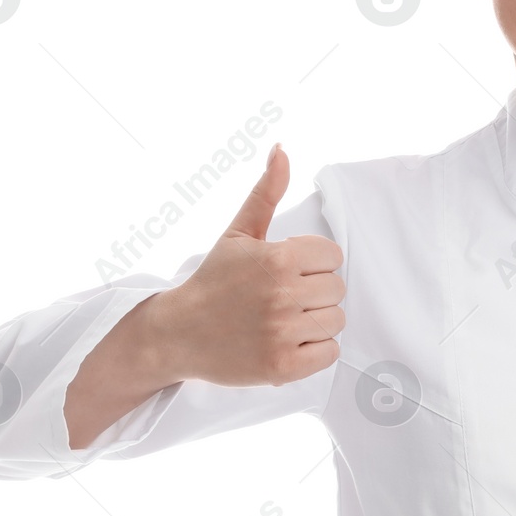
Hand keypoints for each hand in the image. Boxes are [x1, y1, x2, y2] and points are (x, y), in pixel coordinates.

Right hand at [156, 143, 344, 387]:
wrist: (177, 333)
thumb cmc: (214, 280)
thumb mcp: (239, 232)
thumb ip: (266, 191)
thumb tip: (282, 148)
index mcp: (278, 258)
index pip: (332, 256)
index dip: (313, 263)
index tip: (287, 271)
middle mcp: (282, 295)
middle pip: (337, 289)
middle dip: (314, 291)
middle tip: (282, 297)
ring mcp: (282, 333)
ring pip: (336, 321)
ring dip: (316, 322)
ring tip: (284, 320)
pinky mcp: (283, 367)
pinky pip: (329, 353)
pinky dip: (314, 351)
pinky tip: (287, 341)